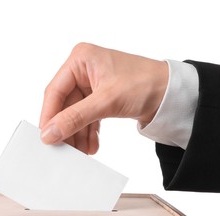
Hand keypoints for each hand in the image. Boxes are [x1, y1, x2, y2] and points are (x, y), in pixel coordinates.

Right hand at [39, 43, 167, 153]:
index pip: (55, 90)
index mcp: (81, 59)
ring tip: (80, 152)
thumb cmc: (146, 83)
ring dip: (78, 134)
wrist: (173, 93)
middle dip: (66, 128)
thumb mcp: (106, 101)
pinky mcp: (100, 97)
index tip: (46, 137)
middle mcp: (83, 69)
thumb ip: (75, 118)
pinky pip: (88, 116)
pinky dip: (89, 131)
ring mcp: (92, 84)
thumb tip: (49, 133)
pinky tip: (91, 146)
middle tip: (64, 149)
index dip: (49, 116)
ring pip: (76, 113)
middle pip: (65, 104)